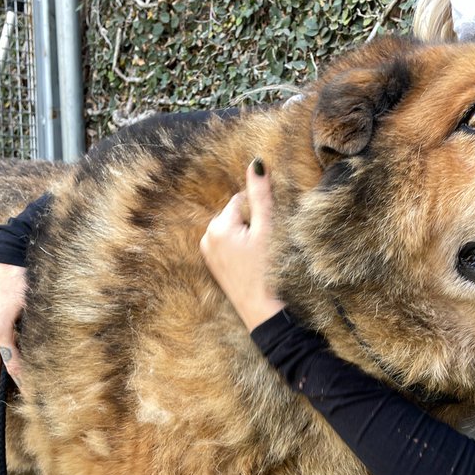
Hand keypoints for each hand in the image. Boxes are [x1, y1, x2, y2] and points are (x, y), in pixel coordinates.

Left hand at [200, 159, 285, 330]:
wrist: (262, 312)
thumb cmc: (267, 272)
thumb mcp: (267, 230)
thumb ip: (260, 195)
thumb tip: (256, 163)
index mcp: (217, 227)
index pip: (241, 200)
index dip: (260, 213)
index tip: (266, 234)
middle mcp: (207, 237)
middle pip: (235, 214)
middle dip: (251, 223)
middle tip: (263, 248)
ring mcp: (208, 252)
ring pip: (233, 228)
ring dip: (247, 235)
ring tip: (257, 257)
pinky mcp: (213, 264)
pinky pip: (229, 243)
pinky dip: (241, 247)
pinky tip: (250, 263)